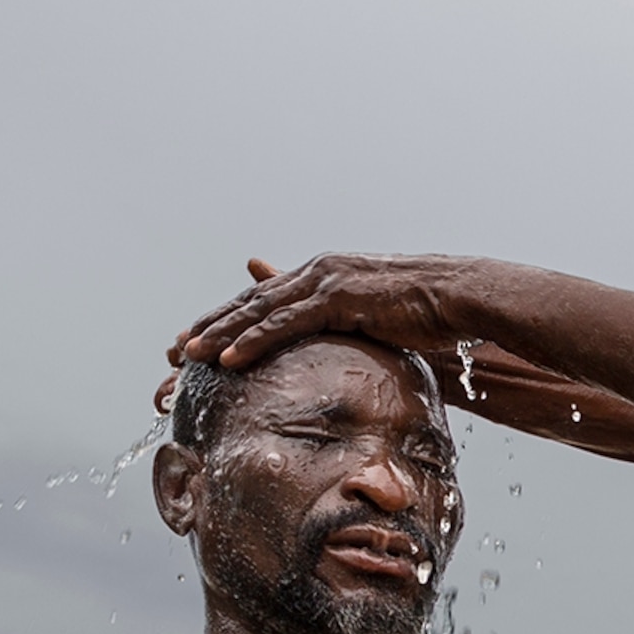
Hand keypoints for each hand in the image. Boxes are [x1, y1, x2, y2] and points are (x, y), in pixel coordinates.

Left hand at [170, 253, 487, 370]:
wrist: (459, 296)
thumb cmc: (428, 311)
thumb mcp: (378, 316)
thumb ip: (347, 321)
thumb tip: (339, 334)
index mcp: (324, 276)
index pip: (264, 300)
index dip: (228, 320)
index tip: (198, 339)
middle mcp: (317, 273)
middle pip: (249, 303)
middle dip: (209, 326)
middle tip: (174, 348)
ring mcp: (324, 282)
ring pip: (257, 311)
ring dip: (218, 335)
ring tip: (185, 355)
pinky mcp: (336, 299)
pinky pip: (283, 324)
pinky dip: (251, 342)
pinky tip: (227, 360)